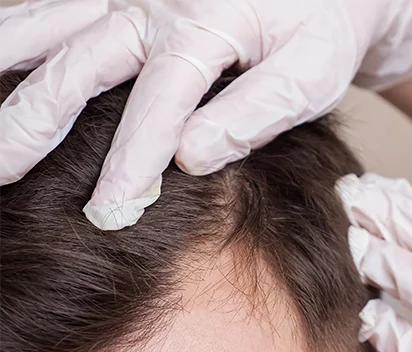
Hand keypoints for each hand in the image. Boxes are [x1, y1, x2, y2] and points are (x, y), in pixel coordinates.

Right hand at [0, 0, 411, 229]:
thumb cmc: (318, 33)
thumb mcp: (309, 74)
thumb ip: (256, 113)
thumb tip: (192, 159)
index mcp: (209, 23)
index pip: (162, 96)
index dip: (132, 154)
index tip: (108, 209)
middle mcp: (156, 3)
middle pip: (83, 61)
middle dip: (36, 121)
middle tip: (2, 175)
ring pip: (51, 29)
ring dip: (8, 76)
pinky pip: (56, 14)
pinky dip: (18, 42)